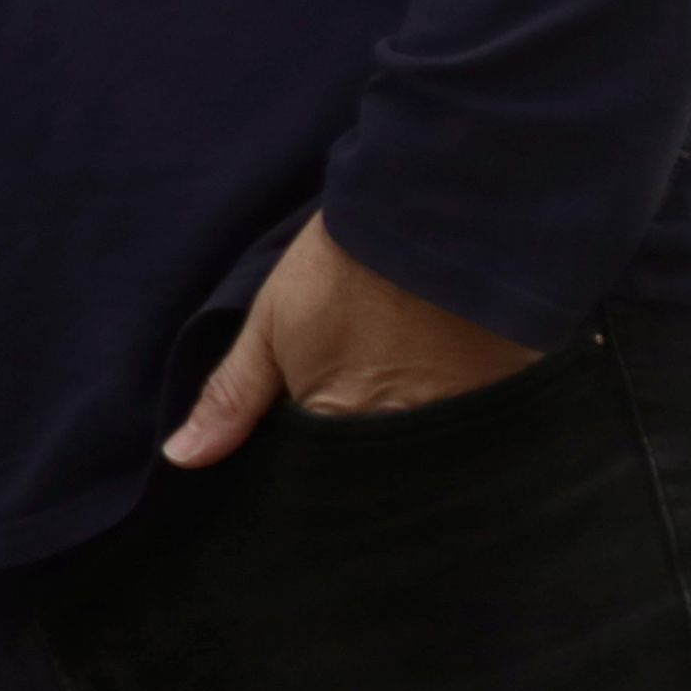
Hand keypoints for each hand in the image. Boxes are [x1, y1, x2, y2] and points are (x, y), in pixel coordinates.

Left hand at [164, 214, 540, 468]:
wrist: (439, 209)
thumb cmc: (346, 265)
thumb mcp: (273, 324)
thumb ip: (233, 398)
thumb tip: (183, 459)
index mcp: (335, 424)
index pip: (314, 481)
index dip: (306, 469)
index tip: (308, 438)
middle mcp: (399, 440)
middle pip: (372, 480)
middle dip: (361, 470)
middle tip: (364, 405)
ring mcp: (458, 425)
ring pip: (423, 464)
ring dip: (413, 452)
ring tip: (410, 395)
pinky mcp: (507, 403)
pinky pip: (479, 441)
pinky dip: (463, 428)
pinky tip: (455, 390)